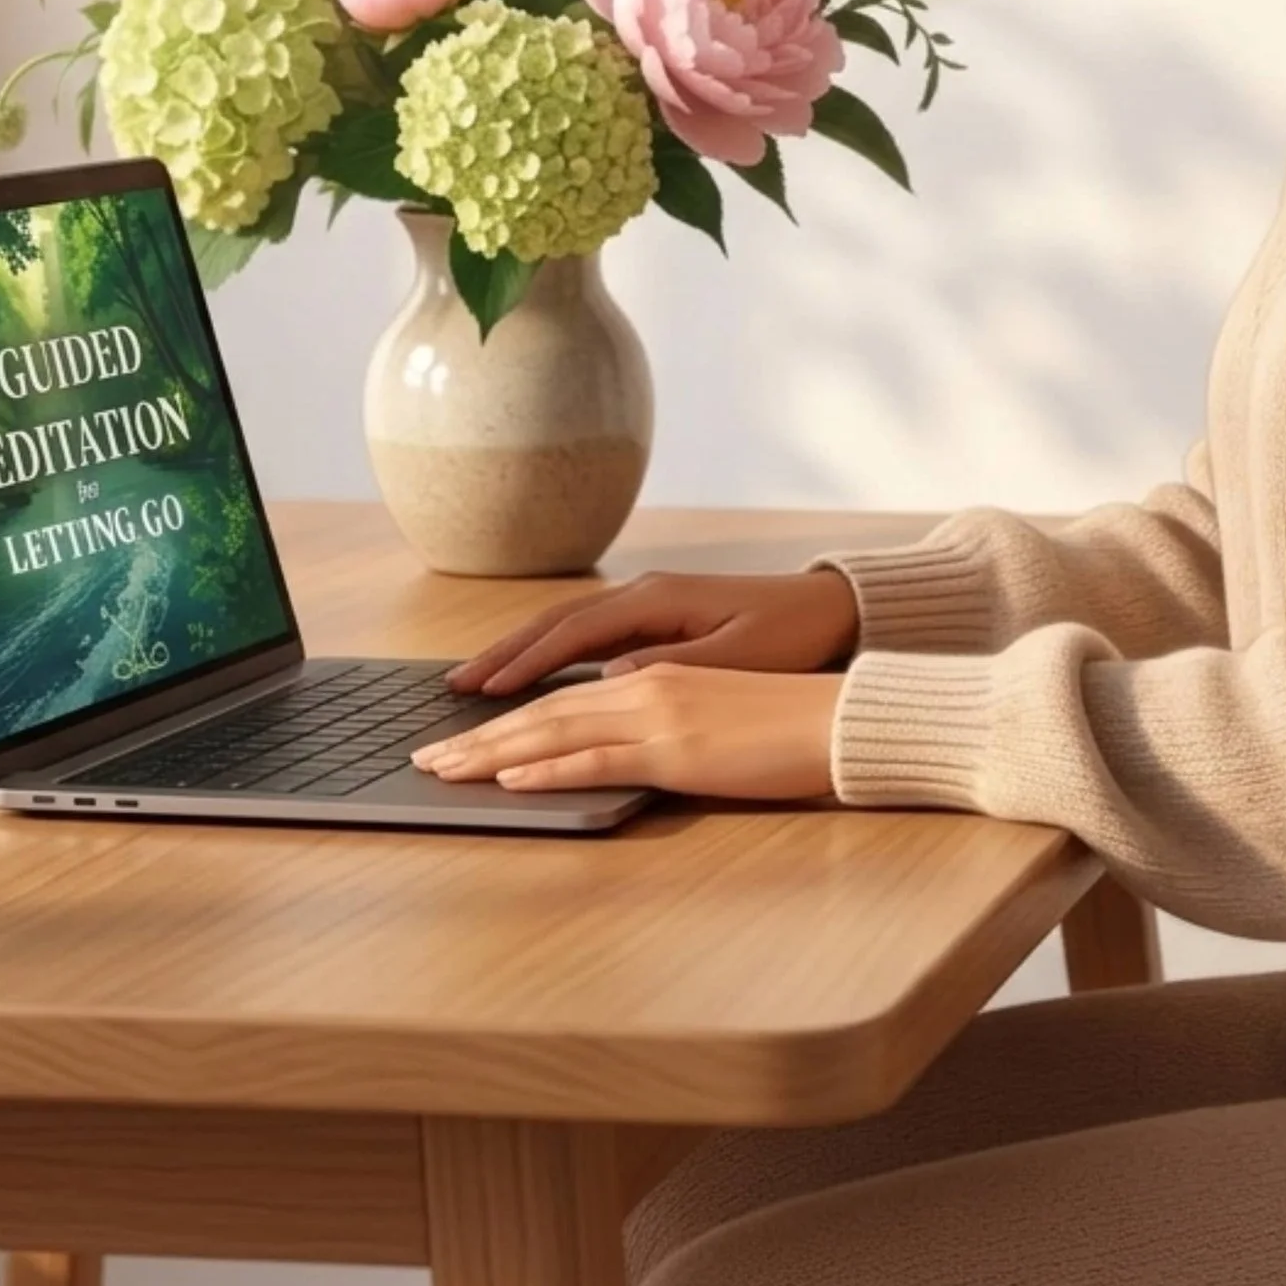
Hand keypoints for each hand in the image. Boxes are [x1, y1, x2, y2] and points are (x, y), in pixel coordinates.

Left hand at [413, 663, 843, 799]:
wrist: (841, 717)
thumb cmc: (786, 718)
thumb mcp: (712, 707)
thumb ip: (659, 712)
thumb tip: (612, 720)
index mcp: (655, 671)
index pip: (563, 692)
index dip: (505, 712)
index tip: (459, 732)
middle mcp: (645, 683)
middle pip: (543, 707)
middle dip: (478, 734)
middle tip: (424, 756)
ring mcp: (658, 715)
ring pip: (555, 729)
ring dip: (491, 752)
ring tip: (444, 769)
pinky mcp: (675, 752)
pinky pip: (597, 760)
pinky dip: (547, 769)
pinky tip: (510, 781)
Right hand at [444, 569, 861, 691]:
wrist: (831, 608)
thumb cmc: (789, 636)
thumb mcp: (735, 657)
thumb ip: (671, 669)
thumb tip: (607, 679)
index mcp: (658, 600)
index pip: (574, 633)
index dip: (526, 663)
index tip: (483, 692)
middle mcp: (644, 593)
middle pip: (556, 622)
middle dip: (504, 654)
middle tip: (453, 688)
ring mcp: (649, 602)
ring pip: (567, 626)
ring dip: (520, 651)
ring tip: (475, 681)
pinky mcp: (658, 616)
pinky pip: (588, 634)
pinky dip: (551, 651)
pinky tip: (531, 674)